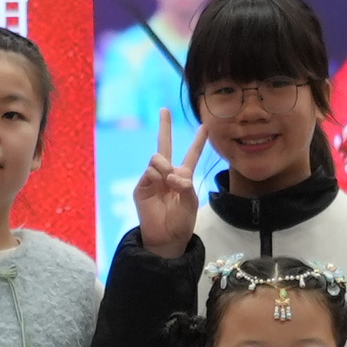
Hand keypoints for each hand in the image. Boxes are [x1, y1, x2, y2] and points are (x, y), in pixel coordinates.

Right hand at [133, 112, 207, 255]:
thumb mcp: (191, 202)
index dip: (198, 141)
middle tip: (164, 110)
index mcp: (183, 176)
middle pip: (164, 145)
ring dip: (166, 168)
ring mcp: (153, 179)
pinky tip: (161, 186)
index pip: (191, 154)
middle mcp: (167, 174)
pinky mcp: (141, 186)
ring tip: (169, 183)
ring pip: (158, 157)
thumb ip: (186, 184)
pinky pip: (150, 171)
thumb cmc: (181, 221)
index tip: (205, 126)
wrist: (166, 237)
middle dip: (164, 127)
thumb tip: (169, 174)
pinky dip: (158, 176)